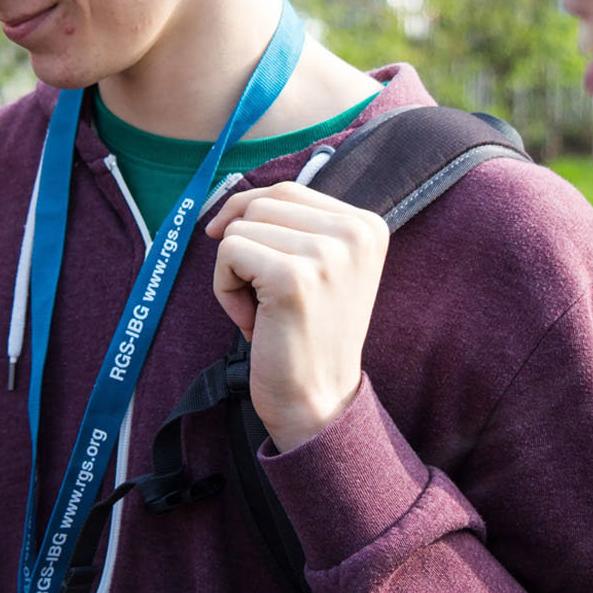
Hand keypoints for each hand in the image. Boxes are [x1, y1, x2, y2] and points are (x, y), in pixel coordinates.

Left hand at [206, 182, 389, 451]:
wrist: (317, 401)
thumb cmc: (305, 334)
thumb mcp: (317, 266)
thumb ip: (292, 225)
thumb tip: (231, 200)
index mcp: (367, 224)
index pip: (285, 191)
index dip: (251, 219)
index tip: (257, 267)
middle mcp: (356, 232)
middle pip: (260, 204)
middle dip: (245, 247)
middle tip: (265, 297)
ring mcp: (327, 253)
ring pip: (240, 227)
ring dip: (235, 272)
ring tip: (263, 311)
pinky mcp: (293, 277)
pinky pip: (228, 253)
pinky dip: (225, 289)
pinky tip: (254, 322)